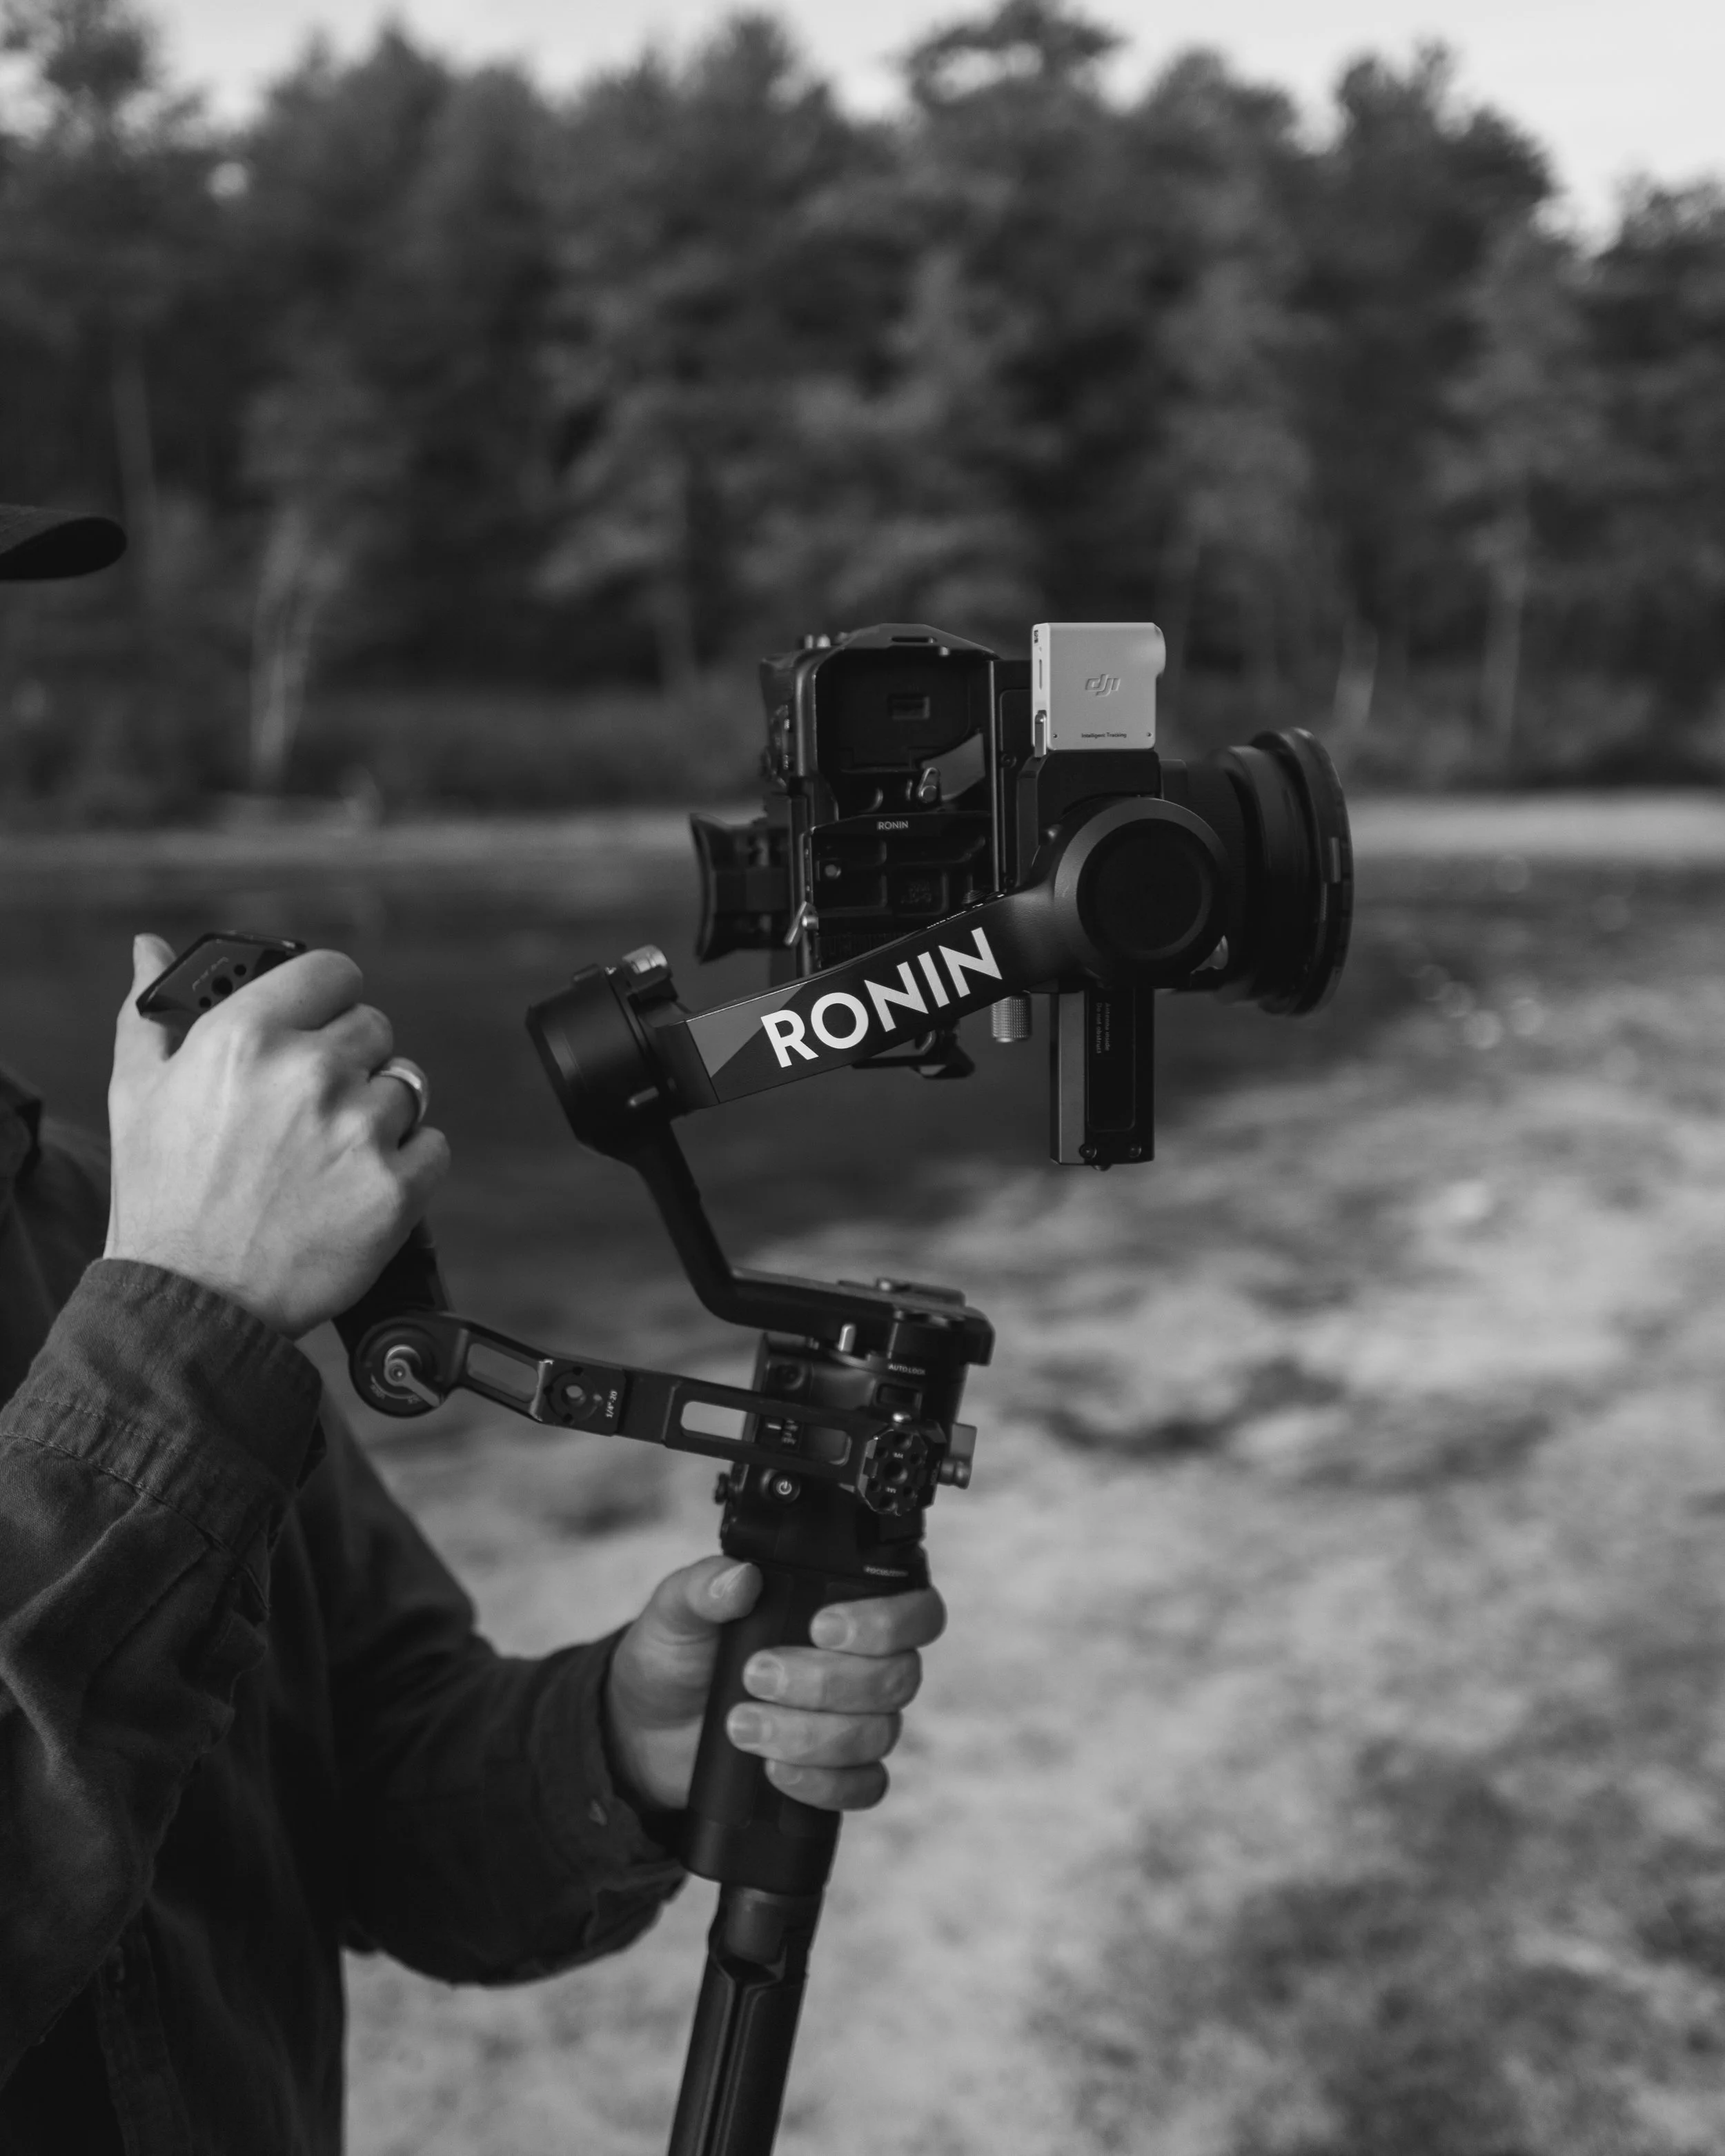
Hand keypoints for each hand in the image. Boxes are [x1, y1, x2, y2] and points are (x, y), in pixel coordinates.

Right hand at [105, 932, 449, 1338]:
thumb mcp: (136, 1095)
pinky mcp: (396, 1187)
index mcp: (246, 1037)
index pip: (332, 971)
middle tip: (310, 1109)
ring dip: (377, 1114)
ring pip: (405, 1087)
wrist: (193, 1302)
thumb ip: (149, 1012)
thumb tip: (149, 948)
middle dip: (349, 1061)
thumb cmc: (163, 1199)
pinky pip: (433, 1145)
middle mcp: (309, 1073)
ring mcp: (358, 1130)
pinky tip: (358, 1185)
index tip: (321, 1019)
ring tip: (327, 1156)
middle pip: (374, 1028)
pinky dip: (409, 1163)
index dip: (329, 996)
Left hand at [604, 1555, 945, 1815]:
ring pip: (877, 1733)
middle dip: (824, 1682)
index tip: (822, 1628)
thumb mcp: (677, 1612)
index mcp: (844, 1609)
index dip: (889, 1622)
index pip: (916, 1612)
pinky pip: (864, 1787)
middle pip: (896, 1677)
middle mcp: (864, 1665)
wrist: (648, 1728)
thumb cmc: (677, 1655)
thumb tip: (740, 1578)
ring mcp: (854, 1723)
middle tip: (755, 1675)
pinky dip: (822, 1783)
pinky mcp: (836, 1774)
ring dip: (810, 1734)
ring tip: (742, 1725)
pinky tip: (775, 1770)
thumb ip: (703, 1586)